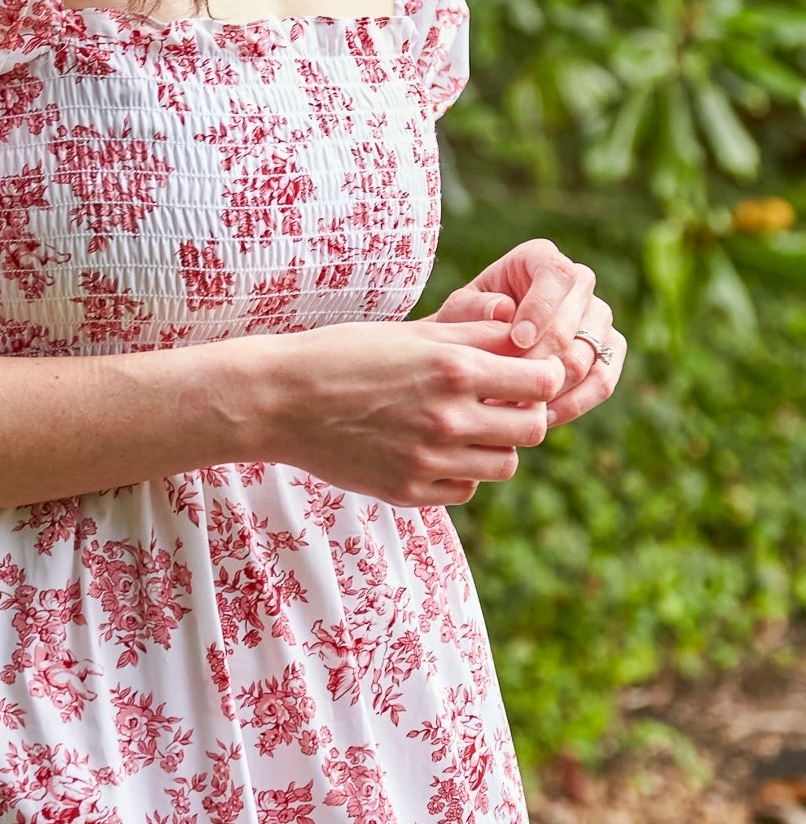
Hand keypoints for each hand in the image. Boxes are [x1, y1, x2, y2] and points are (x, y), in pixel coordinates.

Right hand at [264, 317, 566, 507]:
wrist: (281, 399)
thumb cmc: (345, 354)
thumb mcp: (411, 332)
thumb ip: (472, 335)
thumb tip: (523, 338)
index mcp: (453, 368)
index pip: (542, 382)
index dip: (542, 377)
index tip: (527, 374)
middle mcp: (448, 418)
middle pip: (532, 429)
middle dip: (525, 414)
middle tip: (501, 403)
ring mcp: (428, 460)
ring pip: (503, 465)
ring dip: (496, 446)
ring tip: (466, 427)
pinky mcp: (407, 492)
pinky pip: (464, 489)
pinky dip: (460, 472)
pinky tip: (435, 449)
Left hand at [430, 239, 625, 430]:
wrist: (474, 351)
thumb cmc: (463, 325)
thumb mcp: (456, 313)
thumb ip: (471, 309)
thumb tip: (504, 310)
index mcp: (540, 258)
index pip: (557, 275)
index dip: (541, 309)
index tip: (517, 341)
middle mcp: (578, 282)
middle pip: (574, 323)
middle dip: (541, 360)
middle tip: (510, 387)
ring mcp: (597, 316)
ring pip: (588, 356)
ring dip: (553, 387)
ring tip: (517, 408)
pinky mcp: (607, 350)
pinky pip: (603, 380)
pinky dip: (575, 403)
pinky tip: (542, 417)